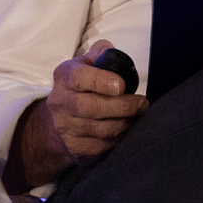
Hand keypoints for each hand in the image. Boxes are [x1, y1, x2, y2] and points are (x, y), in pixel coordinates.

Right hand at [2, 39, 149, 193]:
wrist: (61, 120)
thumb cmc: (83, 86)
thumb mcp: (88, 63)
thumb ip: (102, 53)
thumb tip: (115, 56)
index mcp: (63, 76)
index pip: (79, 78)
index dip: (101, 81)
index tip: (122, 85)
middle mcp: (60, 103)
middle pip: (91, 108)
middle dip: (123, 107)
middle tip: (142, 103)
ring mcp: (66, 128)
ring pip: (102, 130)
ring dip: (126, 122)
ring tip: (138, 114)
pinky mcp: (76, 148)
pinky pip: (104, 146)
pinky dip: (121, 137)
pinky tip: (127, 128)